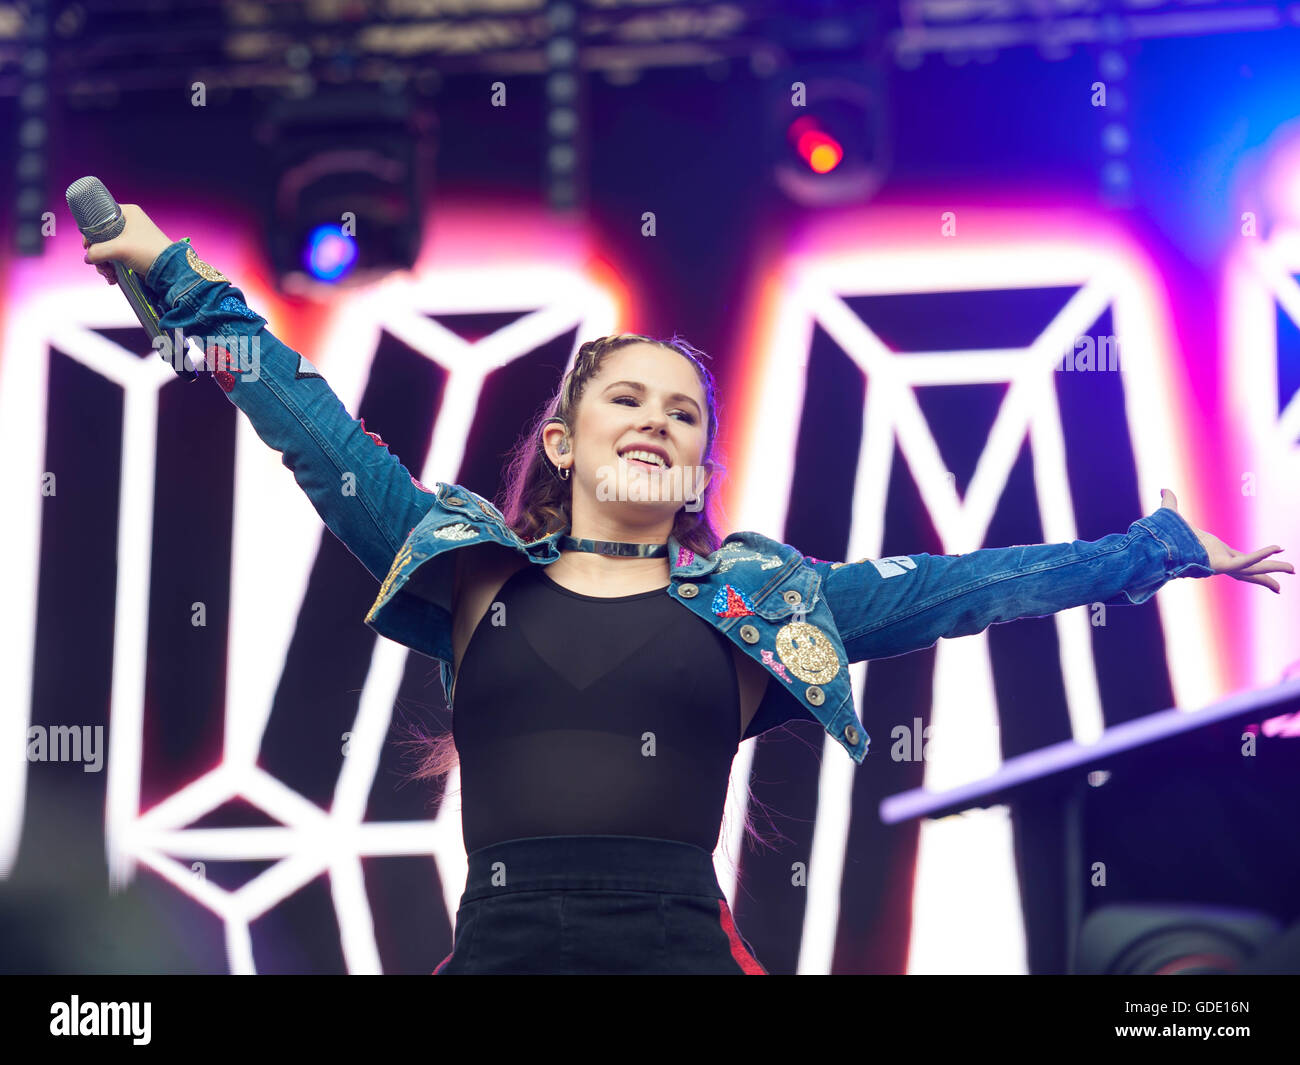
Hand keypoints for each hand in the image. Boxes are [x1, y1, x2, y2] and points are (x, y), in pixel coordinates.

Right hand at [82, 204, 173, 281]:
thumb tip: (87, 258)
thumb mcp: (119, 248)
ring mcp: (132, 238)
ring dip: (105, 265)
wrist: (171, 270)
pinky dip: (113, 268)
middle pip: (102, 237)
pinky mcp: (134, 252)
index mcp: (127, 213)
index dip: (91, 233)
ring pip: (108, 249)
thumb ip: (98, 251)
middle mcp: (129, 223)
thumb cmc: (149, 251)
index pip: (99, 217)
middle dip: (99, 255)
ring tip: (110, 275)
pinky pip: (116, 258)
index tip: (88, 246)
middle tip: (101, 266)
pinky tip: (113, 279)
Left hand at [1160, 489, 1292, 593]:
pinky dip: (1260, 555)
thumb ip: (1170, 503)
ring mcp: (1220, 564)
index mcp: (1215, 554)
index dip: (1256, 560)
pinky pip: (1244, 560)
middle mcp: (1219, 562)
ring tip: (1292, 569)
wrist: (1154, 546)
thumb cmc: (1162, 536)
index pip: (1241, 561)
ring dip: (1273, 568)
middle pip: (1250, 570)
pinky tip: (1275, 548)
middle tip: (1289, 575)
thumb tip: (1163, 489)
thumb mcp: (1172, 516)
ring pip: (1253, 569)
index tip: (1271, 555)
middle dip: (1269, 573)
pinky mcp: (1219, 564)